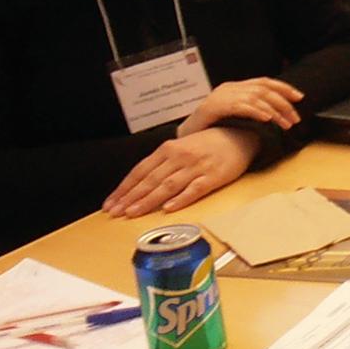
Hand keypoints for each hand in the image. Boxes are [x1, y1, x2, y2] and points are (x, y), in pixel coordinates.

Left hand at [103, 127, 260, 217]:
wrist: (239, 135)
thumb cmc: (206, 145)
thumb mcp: (180, 148)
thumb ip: (161, 164)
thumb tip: (138, 186)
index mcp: (169, 149)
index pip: (140, 171)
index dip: (124, 188)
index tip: (110, 204)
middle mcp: (180, 157)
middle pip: (151, 180)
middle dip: (131, 198)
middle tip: (116, 213)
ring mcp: (197, 167)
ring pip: (168, 185)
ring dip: (149, 200)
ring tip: (133, 213)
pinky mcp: (214, 176)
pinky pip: (195, 189)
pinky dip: (181, 199)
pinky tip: (169, 208)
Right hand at [177, 78, 302, 136]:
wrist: (185, 135)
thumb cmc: (211, 128)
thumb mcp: (234, 115)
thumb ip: (251, 109)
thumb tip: (278, 113)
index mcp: (235, 87)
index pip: (264, 81)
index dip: (284, 88)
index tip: (300, 97)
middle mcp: (229, 88)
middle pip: (263, 89)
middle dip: (283, 103)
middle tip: (295, 118)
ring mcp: (221, 96)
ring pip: (256, 97)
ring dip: (274, 111)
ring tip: (285, 123)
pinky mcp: (214, 106)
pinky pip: (241, 106)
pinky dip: (257, 111)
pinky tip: (267, 119)